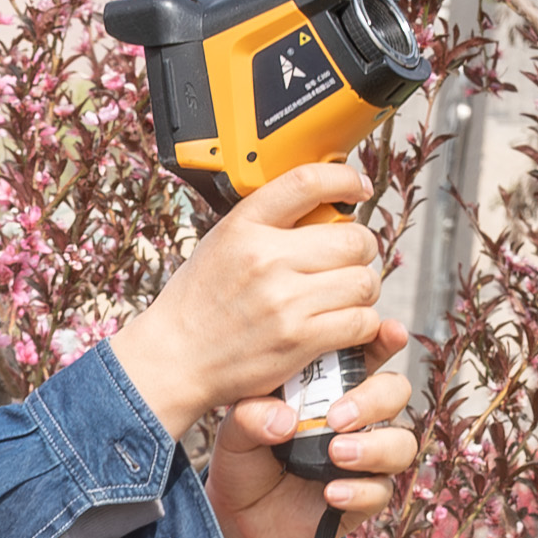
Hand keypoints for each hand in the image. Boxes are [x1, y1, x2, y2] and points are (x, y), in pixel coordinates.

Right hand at [106, 163, 387, 430]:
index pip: (308, 182)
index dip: (345, 179)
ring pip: (364, 282)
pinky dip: (362, 324)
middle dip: (362, 249)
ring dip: (364, 290)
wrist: (173, 358)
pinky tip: (344, 324)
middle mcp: (266, 258)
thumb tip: (321, 206)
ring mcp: (284, 301)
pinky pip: (360, 322)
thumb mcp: (221, 243)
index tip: (358, 188)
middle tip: (351, 261)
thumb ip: (265, 223)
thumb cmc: (198, 303)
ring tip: (346, 296)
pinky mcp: (299, 339)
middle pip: (353, 238)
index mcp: (244, 226)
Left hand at [208, 344, 418, 537]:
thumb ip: (250, 416)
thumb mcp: (235, 431)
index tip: (388, 332)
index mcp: (332, 387)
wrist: (240, 515)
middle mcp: (358, 418)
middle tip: (337, 417)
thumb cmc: (244, 458)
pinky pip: (382, 490)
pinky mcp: (365, 496)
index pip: (369, 354)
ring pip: (402, 442)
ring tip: (335, 453)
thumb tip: (283, 420)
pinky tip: (330, 493)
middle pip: (396, 392)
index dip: (385, 339)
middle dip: (375, 398)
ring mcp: (366, 457)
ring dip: (374, 446)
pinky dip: (360, 490)